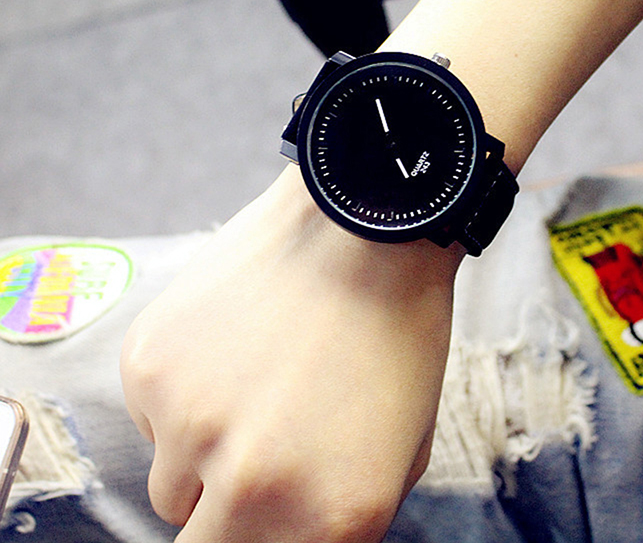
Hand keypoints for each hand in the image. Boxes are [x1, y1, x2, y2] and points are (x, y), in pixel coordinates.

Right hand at [120, 166, 460, 542]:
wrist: (361, 224)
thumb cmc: (395, 326)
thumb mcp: (401, 448)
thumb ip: (334, 517)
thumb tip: (286, 532)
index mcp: (328, 521)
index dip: (264, 538)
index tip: (264, 512)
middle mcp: (252, 488)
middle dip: (224, 519)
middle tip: (252, 463)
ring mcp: (191, 426)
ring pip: (170, 486)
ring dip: (201, 454)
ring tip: (251, 383)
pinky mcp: (149, 368)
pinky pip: (152, 415)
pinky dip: (182, 393)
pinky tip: (230, 340)